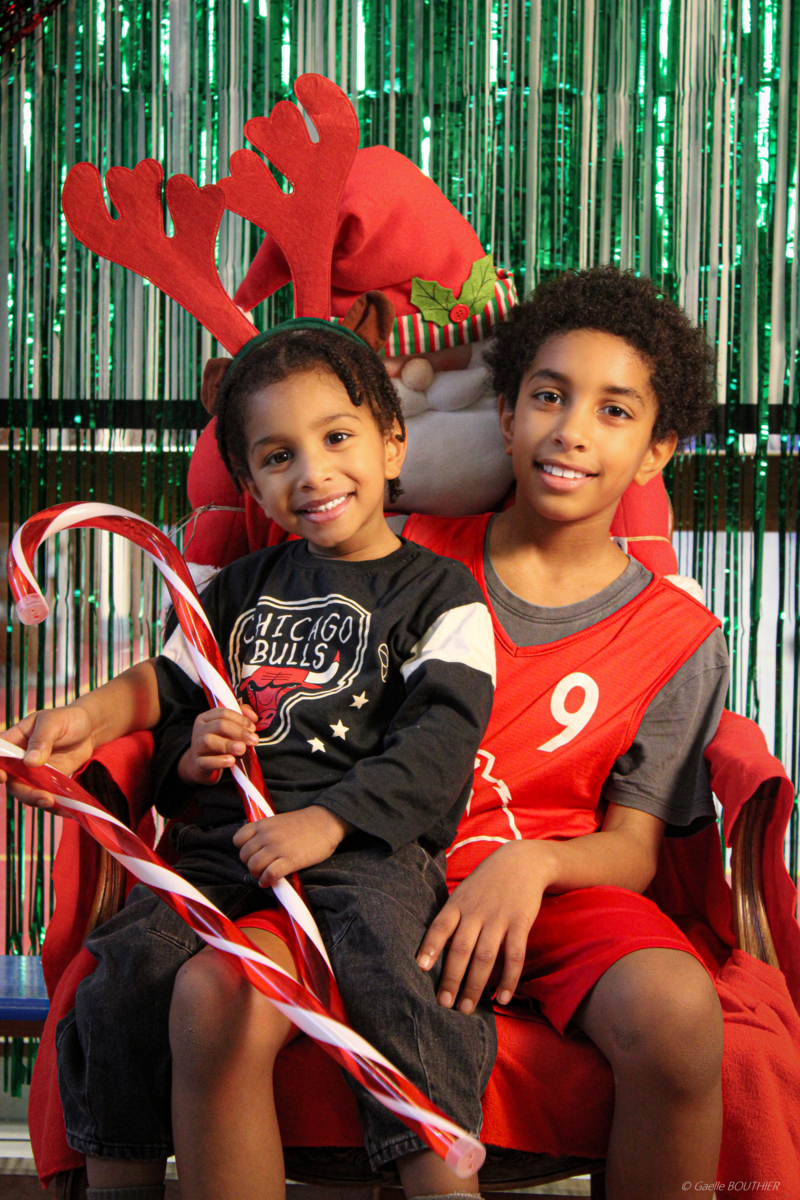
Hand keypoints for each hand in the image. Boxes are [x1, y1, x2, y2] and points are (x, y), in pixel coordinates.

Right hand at [0, 705, 96, 808]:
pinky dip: (54, 805)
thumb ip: (41, 740)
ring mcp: (34, 773)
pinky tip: (65, 808)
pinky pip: (46, 796)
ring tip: (54, 803)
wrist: (90, 729)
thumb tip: (30, 762)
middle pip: (13, 781)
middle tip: (43, 798)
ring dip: (37, 801)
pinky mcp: (49, 782)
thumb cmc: (68, 719)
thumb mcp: (53, 723)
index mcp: (15, 740)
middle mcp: (20, 760)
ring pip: (28, 792)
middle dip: (24, 793)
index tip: (3, 777)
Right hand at [177, 704, 258, 784]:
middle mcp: (200, 730)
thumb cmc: (217, 744)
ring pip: (209, 741)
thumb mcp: (228, 729)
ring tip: (242, 749)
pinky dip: (220, 761)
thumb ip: (241, 718)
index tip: (253, 728)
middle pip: (219, 725)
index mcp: (206, 718)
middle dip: (239, 732)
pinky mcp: (198, 763)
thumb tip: (253, 717)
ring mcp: (197, 747)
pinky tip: (231, 761)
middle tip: (253, 739)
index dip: (240, 719)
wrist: (200, 765)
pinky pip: (206, 761)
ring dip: (229, 745)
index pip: (223, 713)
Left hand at [233, 806, 354, 887]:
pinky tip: (271, 882)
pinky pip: (269, 874)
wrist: (326, 822)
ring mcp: (277, 848)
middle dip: (250, 864)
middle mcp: (266, 835)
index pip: (238, 839)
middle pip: (244, 856)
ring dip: (258, 875)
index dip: (243, 849)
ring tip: (265, 876)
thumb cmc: (305, 823)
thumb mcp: (279, 821)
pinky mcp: (289, 860)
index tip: (253, 854)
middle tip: (261, 867)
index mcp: (263, 824)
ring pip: (254, 866)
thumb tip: (259, 850)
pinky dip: (267, 881)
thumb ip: (267, 832)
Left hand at [416, 839, 555, 1013]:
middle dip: (451, 978)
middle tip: (444, 1004)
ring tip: (466, 1008)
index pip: (440, 926)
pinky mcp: (521, 922)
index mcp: (458, 904)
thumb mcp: (464, 893)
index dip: (430, 946)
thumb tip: (434, 951)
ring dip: (475, 986)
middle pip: (461, 949)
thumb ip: (452, 918)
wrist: (522, 861)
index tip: (420, 967)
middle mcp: (476, 912)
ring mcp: (499, 917)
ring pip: (485, 957)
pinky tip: (502, 998)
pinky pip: (515, 955)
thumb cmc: (486, 883)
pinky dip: (508, 978)